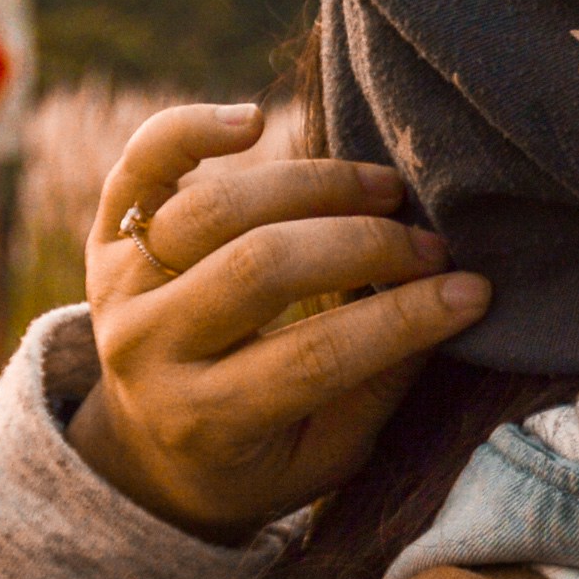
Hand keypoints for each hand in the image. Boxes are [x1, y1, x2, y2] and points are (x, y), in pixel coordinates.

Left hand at [67, 103, 488, 541]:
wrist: (146, 451)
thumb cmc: (258, 455)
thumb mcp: (322, 457)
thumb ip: (375, 389)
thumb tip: (447, 301)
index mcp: (202, 420)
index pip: (313, 357)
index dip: (402, 319)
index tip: (471, 291)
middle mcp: (147, 350)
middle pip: (260, 268)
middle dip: (363, 245)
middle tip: (430, 245)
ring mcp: (120, 287)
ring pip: (213, 209)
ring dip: (311, 186)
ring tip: (382, 189)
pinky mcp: (106, 238)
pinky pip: (141, 165)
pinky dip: (191, 129)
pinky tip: (255, 121)